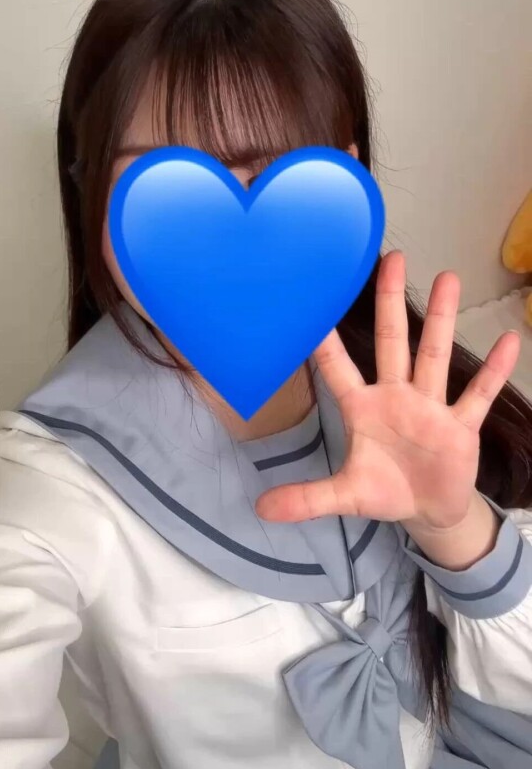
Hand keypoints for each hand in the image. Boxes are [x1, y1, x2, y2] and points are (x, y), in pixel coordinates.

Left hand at [255, 251, 520, 532]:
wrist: (428, 510)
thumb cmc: (385, 490)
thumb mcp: (345, 495)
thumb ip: (307, 498)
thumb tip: (262, 509)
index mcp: (362, 408)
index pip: (338, 369)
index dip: (325, 342)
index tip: (316, 303)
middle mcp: (395, 396)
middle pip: (392, 341)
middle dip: (390, 302)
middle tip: (391, 258)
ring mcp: (430, 406)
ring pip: (435, 355)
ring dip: (442, 320)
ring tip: (448, 278)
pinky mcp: (461, 425)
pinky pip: (479, 394)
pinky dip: (494, 371)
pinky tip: (509, 342)